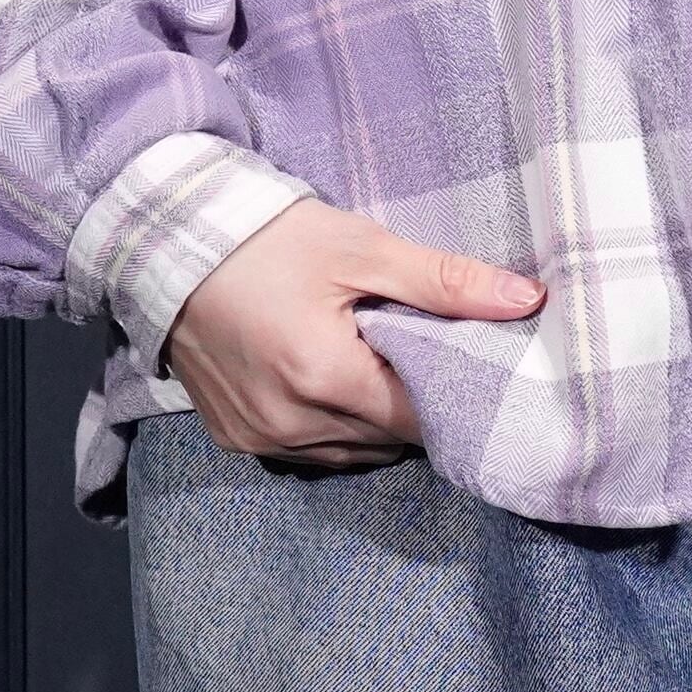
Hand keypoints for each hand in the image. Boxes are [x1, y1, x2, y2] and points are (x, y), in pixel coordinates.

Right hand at [158, 196, 545, 470]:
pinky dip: (327, 427)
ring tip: (367, 363)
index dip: (452, 394)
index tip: (462, 361)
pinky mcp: (234, 438)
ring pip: (350, 453)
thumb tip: (528, 301)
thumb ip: (445, 282)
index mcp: (327, 380)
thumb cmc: (265, 237)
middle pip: (390, 439)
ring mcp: (258, 438)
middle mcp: (291, 425)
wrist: (164, 240)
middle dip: (412, 402)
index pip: (424, 418)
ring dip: (370, 420)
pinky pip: (305, 452)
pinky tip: (325, 380)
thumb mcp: (361, 248)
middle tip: (416, 351)